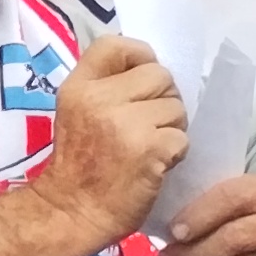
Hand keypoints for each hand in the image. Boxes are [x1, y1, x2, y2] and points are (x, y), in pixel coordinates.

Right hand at [34, 34, 183, 250]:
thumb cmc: (79, 165)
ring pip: (177, 107)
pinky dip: (176, 153)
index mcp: (78, 87)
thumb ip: (105, 89)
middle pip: (160, 75)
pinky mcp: (150, 148)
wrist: (73, 211)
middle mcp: (99, 98)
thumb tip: (152, 73)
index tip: (142, 81)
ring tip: (150, 147)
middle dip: (164, 100)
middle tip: (149, 125)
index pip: (115, 44)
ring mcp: (125, 123)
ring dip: (172, 128)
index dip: (140, 56)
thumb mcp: (77, 113)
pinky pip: (183, 138)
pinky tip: (156, 165)